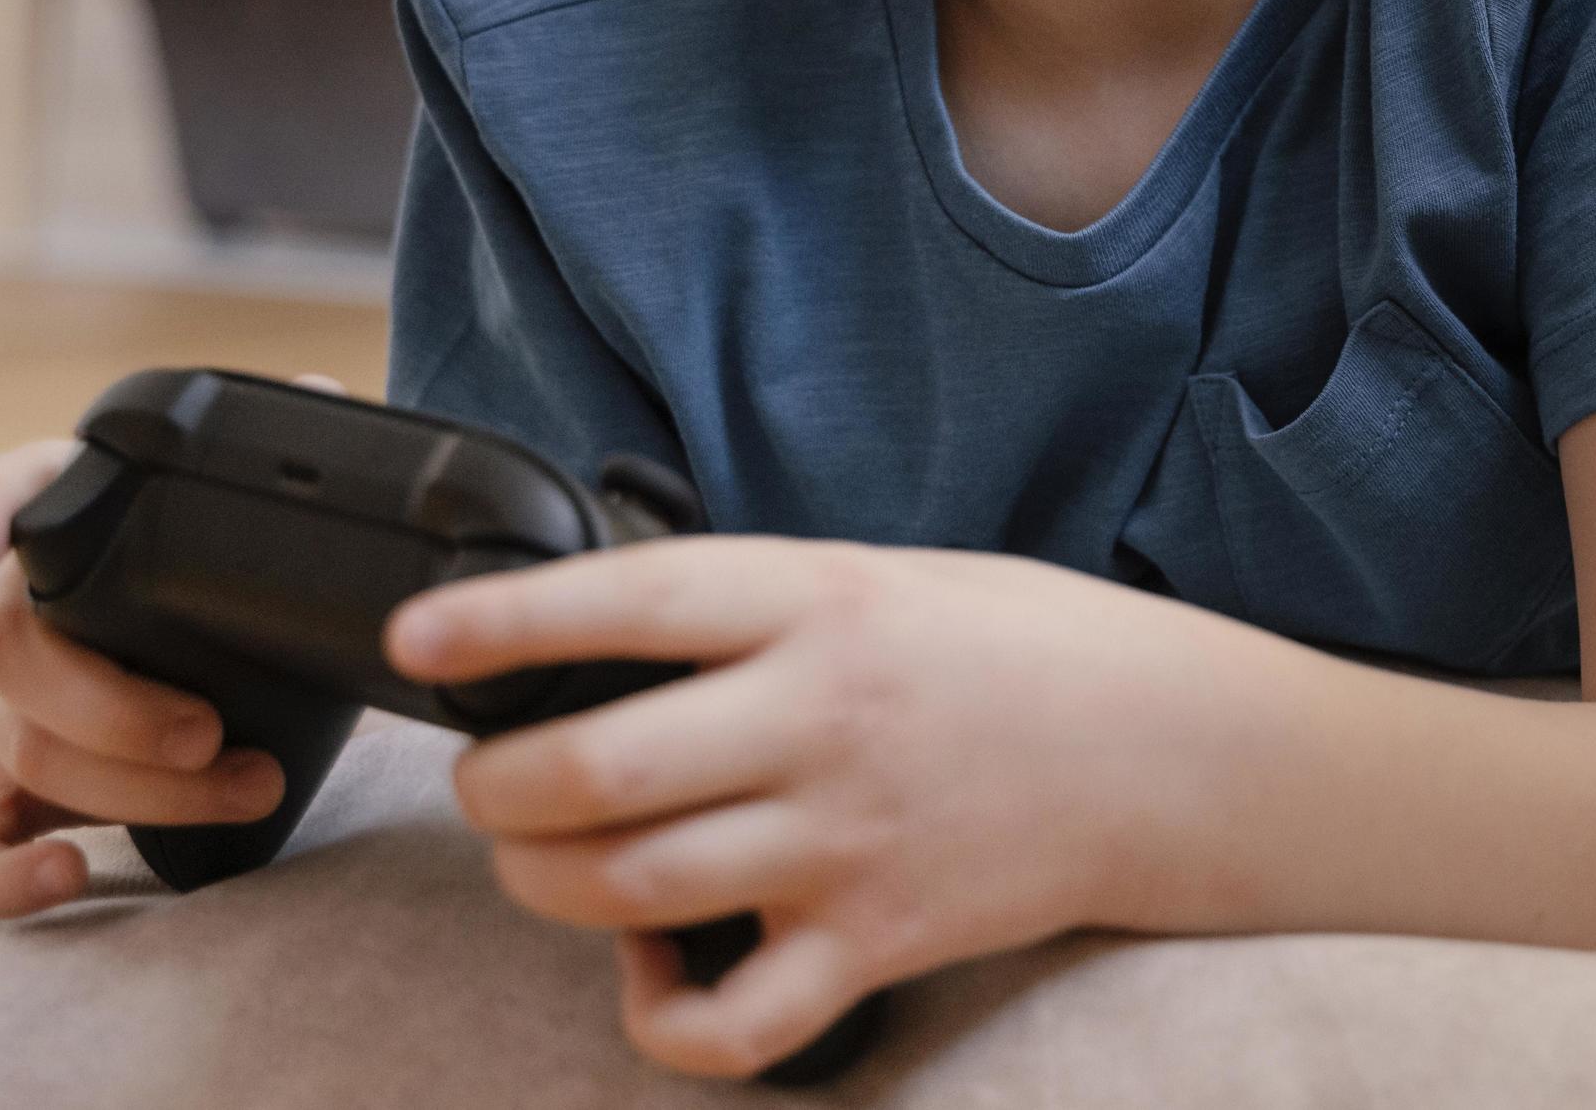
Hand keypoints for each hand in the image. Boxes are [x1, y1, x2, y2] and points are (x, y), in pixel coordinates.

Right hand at [0, 433, 289, 918]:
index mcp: (70, 517)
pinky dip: (2, 877)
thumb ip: (274, 456)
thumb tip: (318, 394)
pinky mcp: (8, 790)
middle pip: (11, 653)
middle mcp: (19, 606)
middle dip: (113, 707)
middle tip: (215, 731)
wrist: (224, 652)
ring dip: (134, 787)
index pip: (11, 487)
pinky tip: (72, 878)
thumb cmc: (222, 569)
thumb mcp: (246, 513)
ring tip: (251, 786)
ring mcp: (5, 706)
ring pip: (20, 748)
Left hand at [386, 538, 1203, 1080]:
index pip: (628, 602)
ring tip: (540, 861)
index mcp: (819, 601)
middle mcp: (820, 718)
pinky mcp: (874, 940)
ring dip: (543, 884)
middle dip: (497, 787)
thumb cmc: (1025, 648)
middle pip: (593, 772)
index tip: (418, 640)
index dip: (503, 623)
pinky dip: (659, 1018)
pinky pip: (728, 1022)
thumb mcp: (886, 574)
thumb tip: (611, 633)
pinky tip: (650, 974)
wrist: (1177, 747)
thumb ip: (762, 605)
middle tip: (489, 779)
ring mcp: (845, 838)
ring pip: (627, 888)